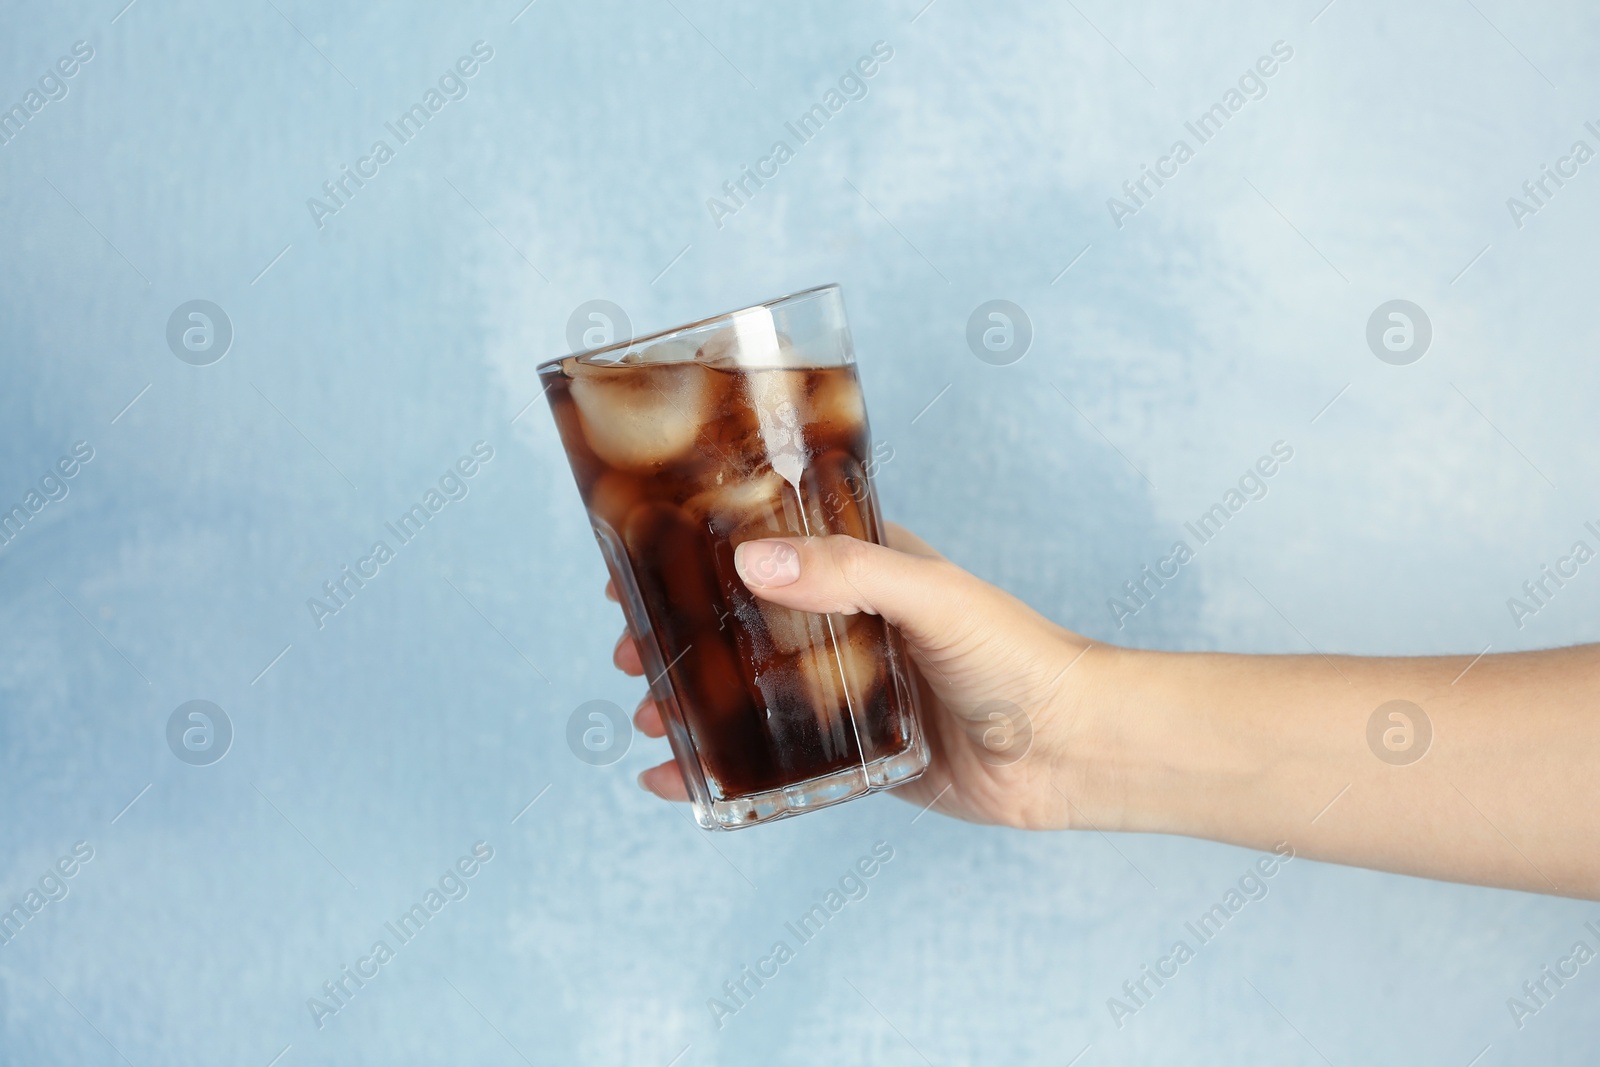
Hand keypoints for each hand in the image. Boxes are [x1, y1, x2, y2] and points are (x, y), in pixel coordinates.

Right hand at [612, 524, 1095, 828]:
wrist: (1070, 752)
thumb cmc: (1017, 656)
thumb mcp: (932, 597)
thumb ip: (848, 574)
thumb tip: (749, 562)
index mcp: (863, 569)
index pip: (767, 547)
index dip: (700, 554)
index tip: (637, 565)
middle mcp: (847, 625)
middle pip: (742, 623)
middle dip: (679, 636)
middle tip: (630, 652)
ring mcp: (847, 691)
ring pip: (748, 691)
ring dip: (691, 701)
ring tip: (647, 714)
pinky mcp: (854, 754)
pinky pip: (775, 757)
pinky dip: (722, 767)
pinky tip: (675, 780)